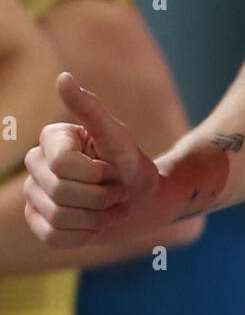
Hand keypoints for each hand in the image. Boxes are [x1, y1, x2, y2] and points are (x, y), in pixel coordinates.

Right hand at [22, 72, 159, 246]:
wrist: (140, 201)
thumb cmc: (131, 165)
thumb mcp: (118, 138)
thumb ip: (91, 109)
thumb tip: (63, 77)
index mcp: (51, 138)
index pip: (62, 165)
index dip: (96, 174)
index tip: (112, 169)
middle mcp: (36, 163)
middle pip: (59, 192)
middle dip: (100, 197)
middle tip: (116, 191)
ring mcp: (33, 193)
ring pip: (58, 217)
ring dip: (95, 218)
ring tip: (108, 207)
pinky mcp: (37, 220)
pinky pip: (53, 237)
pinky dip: (83, 235)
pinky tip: (95, 224)